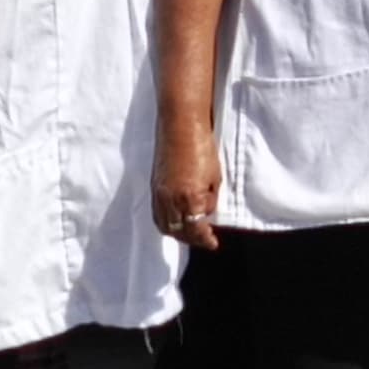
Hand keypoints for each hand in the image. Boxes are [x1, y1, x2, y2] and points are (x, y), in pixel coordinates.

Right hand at [154, 114, 220, 252]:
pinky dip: (166, 223)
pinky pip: (157, 214)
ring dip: (178, 233)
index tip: (213, 242)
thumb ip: (210, 199)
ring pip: (166, 226)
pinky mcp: (154, 187)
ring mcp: (159, 194)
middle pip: (179, 231)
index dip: (205, 239)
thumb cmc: (202, 147)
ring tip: (190, 233)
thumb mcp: (214, 176)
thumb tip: (206, 212)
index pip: (196, 229)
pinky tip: (175, 221)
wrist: (181, 126)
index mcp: (189, 197)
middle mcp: (170, 200)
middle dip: (192, 239)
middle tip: (204, 240)